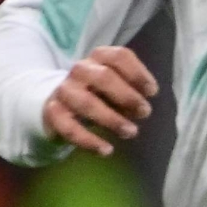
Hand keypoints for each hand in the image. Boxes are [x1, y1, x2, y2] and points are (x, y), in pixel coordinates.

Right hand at [42, 46, 157, 157]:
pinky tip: (107, 150)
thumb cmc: (99, 93)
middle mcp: (80, 70)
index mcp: (99, 58)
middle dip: (127, 96)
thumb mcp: (116, 87)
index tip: (152, 92)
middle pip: (104, 77)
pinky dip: (89, 141)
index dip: (138, 73)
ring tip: (131, 132)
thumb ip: (131, 93)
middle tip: (145, 112)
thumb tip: (142, 108)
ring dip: (111, 119)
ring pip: (86, 103)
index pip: (119, 56)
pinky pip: (70, 128)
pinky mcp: (54, 113)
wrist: (60, 104)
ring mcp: (65, 90)